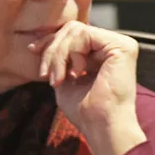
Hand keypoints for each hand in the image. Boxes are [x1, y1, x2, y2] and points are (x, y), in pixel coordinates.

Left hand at [30, 22, 146, 154]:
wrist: (100, 125)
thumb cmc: (84, 110)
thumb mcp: (64, 78)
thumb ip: (60, 59)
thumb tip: (40, 43)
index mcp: (102, 53)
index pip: (73, 33)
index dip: (50, 40)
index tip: (32, 50)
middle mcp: (113, 45)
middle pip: (72, 29)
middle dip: (52, 50)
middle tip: (47, 75)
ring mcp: (120, 44)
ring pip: (75, 31)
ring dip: (59, 56)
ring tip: (59, 79)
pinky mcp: (122, 46)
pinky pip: (85, 34)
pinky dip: (72, 53)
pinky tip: (76, 73)